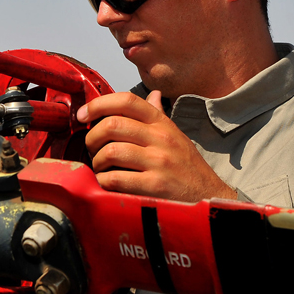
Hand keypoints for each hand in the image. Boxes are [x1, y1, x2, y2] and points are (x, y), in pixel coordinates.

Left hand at [77, 90, 236, 202]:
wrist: (210, 199)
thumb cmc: (187, 168)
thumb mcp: (176, 137)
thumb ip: (159, 116)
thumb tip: (152, 94)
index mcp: (162, 124)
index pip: (127, 101)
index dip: (98, 104)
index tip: (83, 115)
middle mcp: (161, 139)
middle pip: (112, 125)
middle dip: (92, 137)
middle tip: (92, 148)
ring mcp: (159, 163)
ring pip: (111, 152)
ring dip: (97, 162)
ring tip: (101, 168)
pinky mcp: (155, 187)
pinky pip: (116, 179)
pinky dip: (104, 181)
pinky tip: (107, 183)